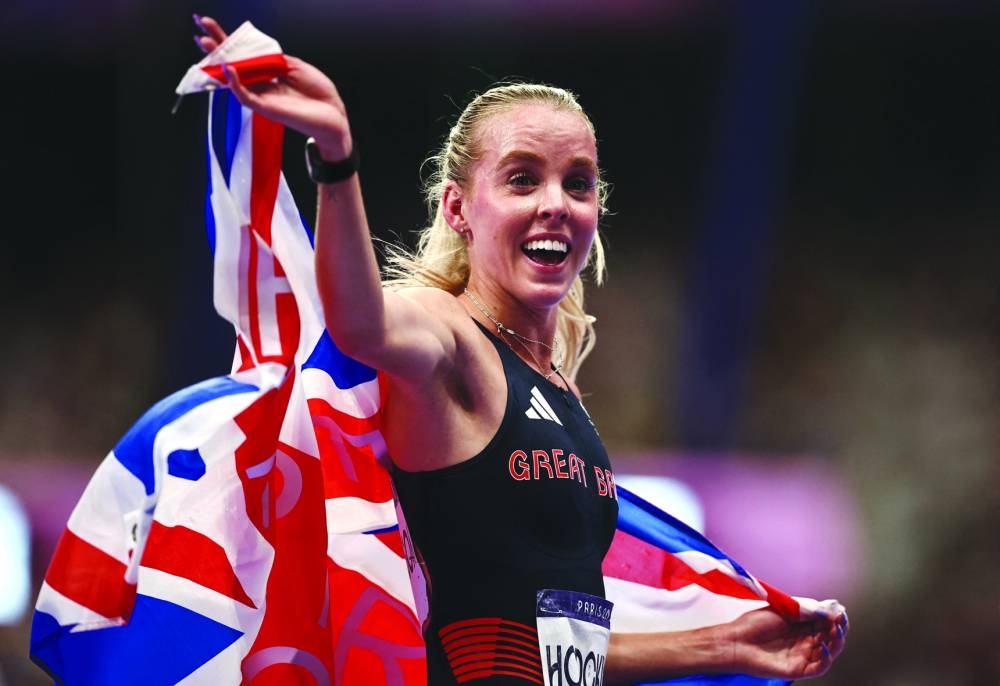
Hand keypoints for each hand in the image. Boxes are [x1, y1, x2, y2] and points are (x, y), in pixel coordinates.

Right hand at [193, 15, 351, 157]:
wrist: (334, 117)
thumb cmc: (319, 95)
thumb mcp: (296, 67)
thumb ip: (274, 58)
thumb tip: (257, 50)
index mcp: (269, 75)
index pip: (244, 55)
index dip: (229, 41)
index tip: (211, 24)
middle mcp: (262, 86)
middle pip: (233, 64)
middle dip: (216, 45)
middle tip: (200, 27)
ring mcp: (262, 97)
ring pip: (233, 80)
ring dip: (218, 61)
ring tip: (205, 43)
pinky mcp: (266, 109)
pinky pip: (245, 96)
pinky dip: (236, 83)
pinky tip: (229, 68)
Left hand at [725, 607, 847, 678]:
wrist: (736, 641)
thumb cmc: (754, 624)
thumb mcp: (784, 610)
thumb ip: (807, 611)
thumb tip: (830, 611)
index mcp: (801, 627)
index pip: (825, 624)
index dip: (835, 618)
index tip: (840, 612)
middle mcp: (804, 642)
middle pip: (830, 638)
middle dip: (838, 629)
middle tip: (840, 621)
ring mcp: (802, 656)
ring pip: (829, 653)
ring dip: (836, 642)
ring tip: (836, 630)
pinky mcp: (798, 670)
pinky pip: (819, 667)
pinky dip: (826, 658)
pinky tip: (823, 645)